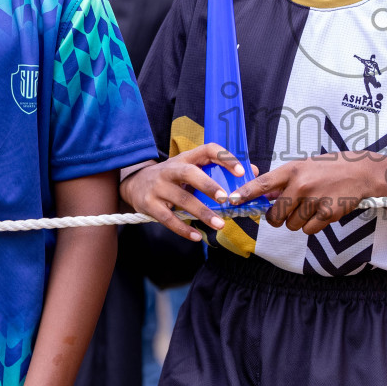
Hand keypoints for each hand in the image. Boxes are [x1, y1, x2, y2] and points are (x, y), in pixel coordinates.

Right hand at [119, 145, 243, 240]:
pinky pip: (168, 219)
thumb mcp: (190, 169)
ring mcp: (159, 187)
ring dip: (202, 213)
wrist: (134, 184)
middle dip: (209, 186)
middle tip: (226, 198)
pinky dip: (183, 229)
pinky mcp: (150, 205)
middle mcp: (171, 170)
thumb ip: (217, 170)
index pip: (207, 149)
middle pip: (190, 173)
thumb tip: (252, 172)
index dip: (224, 158)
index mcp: (185, 158)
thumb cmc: (172, 177)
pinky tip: (197, 236)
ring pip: (182, 200)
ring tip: (219, 225)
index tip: (241, 171)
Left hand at [229, 152, 386, 234]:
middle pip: (275, 216)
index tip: (232, 200)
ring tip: (312, 206)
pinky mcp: (327, 213)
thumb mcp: (303, 167)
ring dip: (298, 221)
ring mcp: (314, 200)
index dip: (245, 193)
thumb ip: (283, 181)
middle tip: (289, 211)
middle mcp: (300, 185)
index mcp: (291, 170)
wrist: (360, 172)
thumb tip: (263, 197)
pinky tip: (322, 212)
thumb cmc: (328, 169)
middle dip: (278, 219)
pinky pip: (308, 230)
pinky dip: (313, 226)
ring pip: (292, 225)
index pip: (262, 183)